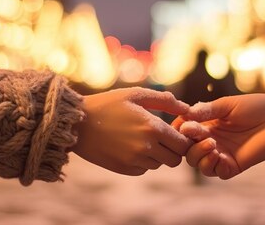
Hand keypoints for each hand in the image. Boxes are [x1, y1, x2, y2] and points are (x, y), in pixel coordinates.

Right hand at [71, 87, 191, 175]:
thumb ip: (164, 100)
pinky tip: (130, 147)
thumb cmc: (107, 105)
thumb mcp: (135, 95)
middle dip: (173, 150)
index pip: (183, 144)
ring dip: (157, 155)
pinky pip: (144, 169)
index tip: (176, 132)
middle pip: (175, 159)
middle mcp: (146, 147)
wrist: (77, 123)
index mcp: (152, 127)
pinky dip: (142, 161)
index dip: (183, 139)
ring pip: (159, 164)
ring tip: (143, 140)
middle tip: (163, 138)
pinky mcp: (124, 169)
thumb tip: (187, 108)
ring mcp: (134, 160)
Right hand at [172, 94, 264, 179]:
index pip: (185, 132)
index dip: (178, 130)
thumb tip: (184, 115)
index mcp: (208, 125)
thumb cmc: (258, 107)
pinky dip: (212, 165)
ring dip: (199, 155)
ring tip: (212, 145)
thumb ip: (207, 111)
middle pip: (187, 150)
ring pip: (198, 164)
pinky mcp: (234, 165)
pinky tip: (218, 154)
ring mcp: (223, 154)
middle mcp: (212, 140)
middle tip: (197, 134)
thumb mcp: (228, 105)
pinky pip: (215, 172)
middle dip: (187, 144)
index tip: (179, 125)